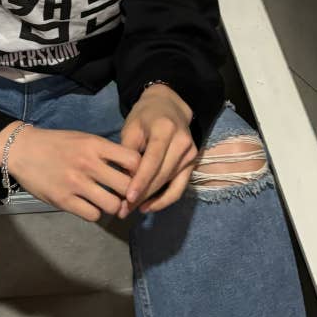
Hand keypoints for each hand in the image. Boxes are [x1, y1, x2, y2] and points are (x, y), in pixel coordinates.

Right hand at [1, 125, 142, 222]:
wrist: (22, 149)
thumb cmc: (56, 143)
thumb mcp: (83, 139)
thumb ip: (105, 152)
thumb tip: (131, 169)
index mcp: (94, 145)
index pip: (133, 161)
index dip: (140, 171)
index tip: (136, 177)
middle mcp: (88, 164)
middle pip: (127, 187)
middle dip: (130, 194)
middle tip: (125, 196)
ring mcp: (75, 183)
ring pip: (112, 205)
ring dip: (112, 206)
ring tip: (106, 201)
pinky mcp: (64, 200)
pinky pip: (93, 215)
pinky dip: (93, 212)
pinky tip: (88, 204)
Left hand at [116, 85, 197, 217]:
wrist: (168, 106)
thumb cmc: (145, 116)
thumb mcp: (131, 128)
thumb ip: (127, 152)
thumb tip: (124, 181)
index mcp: (165, 129)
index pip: (153, 160)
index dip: (141, 180)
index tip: (128, 198)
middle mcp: (182, 142)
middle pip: (162, 175)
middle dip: (143, 195)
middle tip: (124, 210)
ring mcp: (191, 154)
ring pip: (170, 184)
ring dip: (151, 200)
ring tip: (132, 210)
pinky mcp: (193, 163)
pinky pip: (180, 187)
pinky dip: (165, 200)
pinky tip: (149, 206)